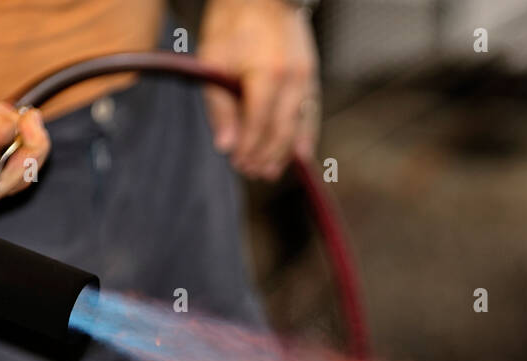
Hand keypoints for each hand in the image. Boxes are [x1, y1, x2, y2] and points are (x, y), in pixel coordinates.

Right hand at [0, 71, 50, 209]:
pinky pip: (20, 170)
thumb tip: (7, 132)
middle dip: (29, 143)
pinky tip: (8, 124)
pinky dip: (24, 145)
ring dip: (26, 142)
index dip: (21, 153)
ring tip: (4, 114)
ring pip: (22, 176)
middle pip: (16, 182)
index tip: (28, 120)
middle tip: (25, 114)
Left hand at [198, 0, 319, 179]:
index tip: (237, 163)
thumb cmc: (232, 22)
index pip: (259, 125)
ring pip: (299, 126)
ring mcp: (306, 78)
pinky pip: (311, 113)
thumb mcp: (214, 61)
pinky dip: (306, 135)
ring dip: (285, 152)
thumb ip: (220, 107)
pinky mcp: (312, 75)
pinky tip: (301, 153)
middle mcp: (292, 80)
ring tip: (271, 171)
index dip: (248, 148)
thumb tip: (226, 147)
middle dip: (266, 155)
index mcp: (266, 75)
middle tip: (252, 172)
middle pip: (281, 131)